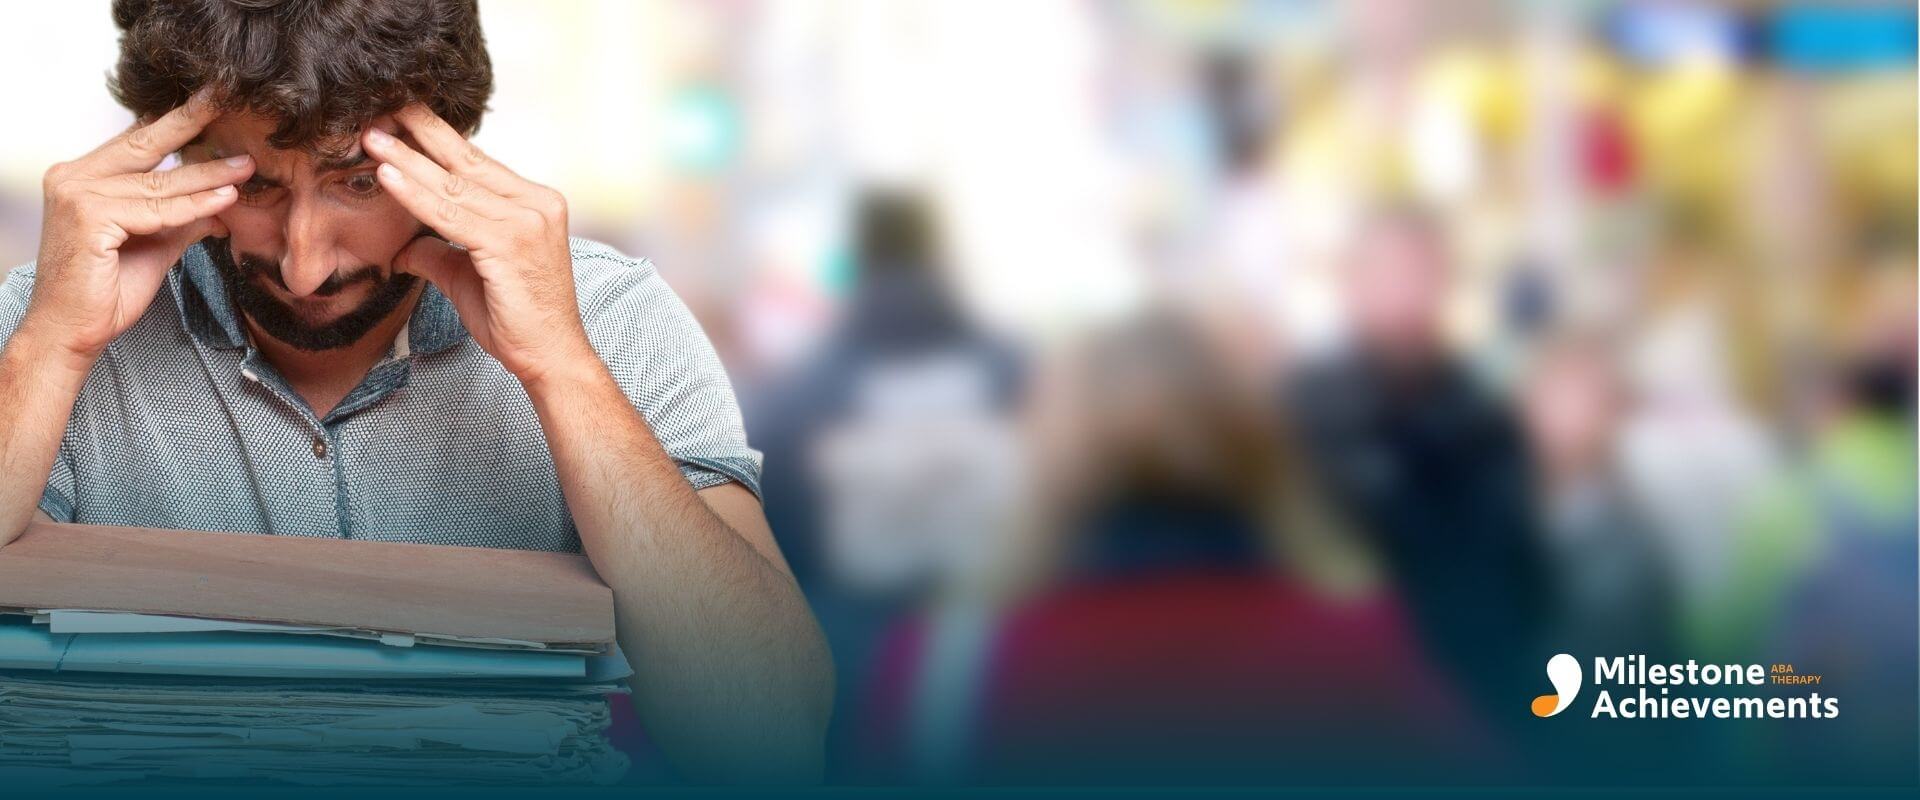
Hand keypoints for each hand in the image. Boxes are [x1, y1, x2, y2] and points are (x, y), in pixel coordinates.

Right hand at [24, 90, 251, 368]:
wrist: (73, 331)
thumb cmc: (107, 290)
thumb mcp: (156, 243)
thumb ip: (182, 217)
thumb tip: (223, 203)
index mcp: (83, 176)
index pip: (138, 141)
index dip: (178, 123)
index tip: (214, 103)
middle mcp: (73, 176)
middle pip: (146, 145)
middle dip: (191, 121)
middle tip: (228, 98)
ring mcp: (76, 194)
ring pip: (159, 183)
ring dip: (208, 176)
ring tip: (247, 168)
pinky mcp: (88, 217)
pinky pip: (156, 210)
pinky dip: (194, 207)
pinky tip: (226, 201)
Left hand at [363, 105, 594, 385]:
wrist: (551, 357)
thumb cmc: (519, 321)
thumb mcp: (469, 278)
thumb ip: (439, 253)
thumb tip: (404, 248)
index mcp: (535, 204)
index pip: (478, 163)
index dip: (436, 140)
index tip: (402, 118)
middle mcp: (536, 204)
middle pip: (467, 162)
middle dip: (420, 133)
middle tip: (382, 107)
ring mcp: (526, 221)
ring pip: (454, 185)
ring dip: (407, 159)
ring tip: (371, 137)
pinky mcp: (510, 242)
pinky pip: (450, 214)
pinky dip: (415, 194)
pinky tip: (388, 175)